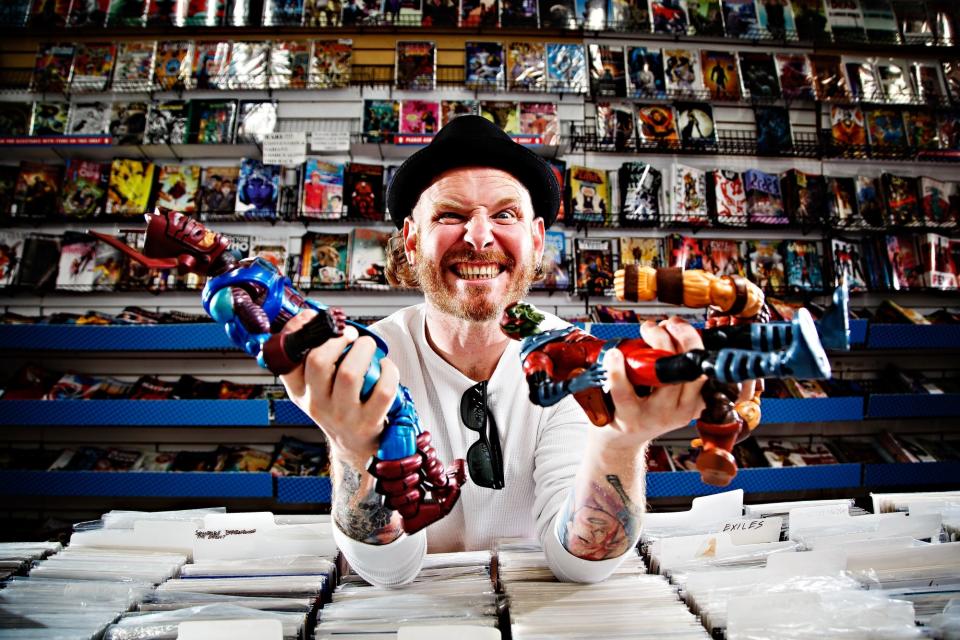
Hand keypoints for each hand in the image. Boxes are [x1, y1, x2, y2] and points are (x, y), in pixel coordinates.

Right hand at [279, 310, 398, 469]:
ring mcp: (343, 415)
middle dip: (337, 339)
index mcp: (300, 392)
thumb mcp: (316, 388)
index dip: (296, 332)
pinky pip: (382, 390)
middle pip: (318, 362)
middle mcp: (317, 404)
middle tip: (350, 335)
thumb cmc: (339, 407)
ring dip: (362, 350)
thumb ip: (311, 357)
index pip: (286, 361)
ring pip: (349, 374)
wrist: (356, 447)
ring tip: (368, 347)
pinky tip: (385, 368)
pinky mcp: (368, 423)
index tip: (312, 318)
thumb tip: (311, 316)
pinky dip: (388, 372)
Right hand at [567, 363, 606, 393]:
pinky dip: (600, 384)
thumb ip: (586, 374)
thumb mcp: (581, 376)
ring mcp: (588, 379)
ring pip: (597, 377)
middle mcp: (587, 374)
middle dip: (602, 370)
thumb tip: (589, 373)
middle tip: (606, 370)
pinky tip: (603, 384)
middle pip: (596, 371)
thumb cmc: (576, 381)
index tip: (601, 364)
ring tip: (606, 378)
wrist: (571, 385)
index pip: (592, 367)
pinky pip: (596, 383)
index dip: (597, 365)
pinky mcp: (588, 384)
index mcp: (586, 372)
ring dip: (602, 377)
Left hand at [601, 317, 707, 446]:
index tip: (678, 325)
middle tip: (664, 325)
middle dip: (679, 336)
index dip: (693, 340)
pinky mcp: (629, 419)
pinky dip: (618, 371)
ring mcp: (654, 415)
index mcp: (692, 402)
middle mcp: (678, 410)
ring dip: (655, 345)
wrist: (619, 443)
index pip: (704, 368)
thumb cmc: (642, 411)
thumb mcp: (670, 397)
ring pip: (663, 377)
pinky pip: (625, 393)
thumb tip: (670, 328)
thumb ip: (675, 369)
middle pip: (688, 369)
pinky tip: (615, 355)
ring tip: (646, 331)